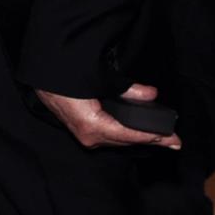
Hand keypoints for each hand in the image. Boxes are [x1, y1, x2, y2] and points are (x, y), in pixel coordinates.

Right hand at [35, 83, 181, 149]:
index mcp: (92, 125)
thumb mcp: (98, 79)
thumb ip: (126, 89)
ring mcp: (84, 136)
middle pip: (126, 140)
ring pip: (118, 139)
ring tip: (160, 136)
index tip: (172, 139)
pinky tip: (136, 130)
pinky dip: (124, 133)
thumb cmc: (64, 76)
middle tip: (173, 139)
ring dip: (138, 136)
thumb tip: (151, 94)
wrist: (41, 73)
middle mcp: (89, 136)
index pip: (130, 135)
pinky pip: (109, 135)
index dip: (153, 137)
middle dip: (150, 138)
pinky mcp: (82, 130)